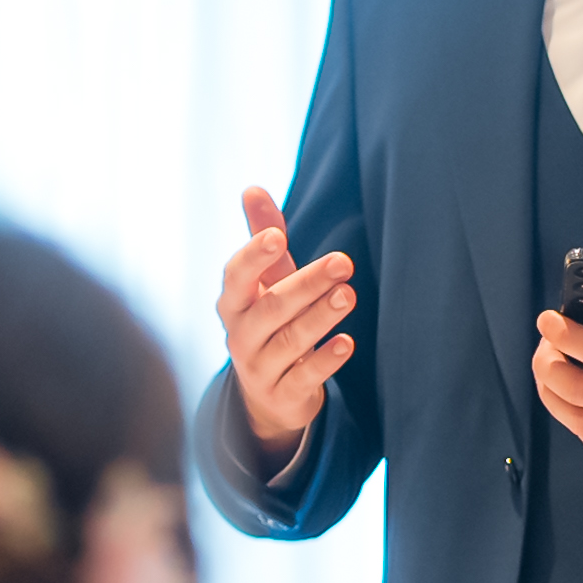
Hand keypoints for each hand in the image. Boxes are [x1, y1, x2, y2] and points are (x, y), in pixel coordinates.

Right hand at [216, 185, 354, 465]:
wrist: (268, 395)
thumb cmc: (271, 322)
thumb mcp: (267, 282)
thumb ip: (264, 237)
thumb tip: (252, 188)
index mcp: (234, 303)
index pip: (236, 277)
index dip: (253, 257)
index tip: (276, 236)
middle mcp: (240, 335)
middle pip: (270, 308)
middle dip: (305, 284)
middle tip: (343, 262)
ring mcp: (259, 368)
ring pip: (288, 341)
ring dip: (320, 317)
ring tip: (349, 295)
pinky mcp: (283, 395)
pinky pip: (303, 378)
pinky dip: (325, 361)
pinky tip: (347, 343)